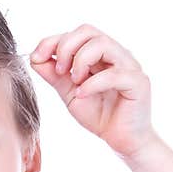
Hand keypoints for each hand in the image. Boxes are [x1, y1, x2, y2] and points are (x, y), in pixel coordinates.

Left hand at [29, 24, 157, 157]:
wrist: (121, 140)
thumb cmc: (99, 115)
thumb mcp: (70, 94)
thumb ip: (54, 76)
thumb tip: (34, 58)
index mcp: (100, 54)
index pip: (76, 34)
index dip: (53, 41)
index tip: (36, 57)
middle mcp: (115, 54)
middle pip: (88, 31)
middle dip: (66, 48)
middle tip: (59, 71)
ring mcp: (129, 66)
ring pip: (103, 44)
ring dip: (81, 61)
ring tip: (74, 82)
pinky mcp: (138, 82)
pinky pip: (114, 74)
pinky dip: (92, 83)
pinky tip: (82, 95)